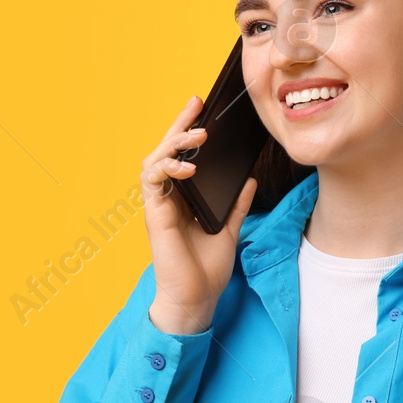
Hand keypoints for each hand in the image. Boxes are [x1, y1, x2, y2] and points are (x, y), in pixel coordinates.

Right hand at [141, 95, 259, 335]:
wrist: (197, 298)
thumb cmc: (207, 269)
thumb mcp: (230, 228)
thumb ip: (238, 204)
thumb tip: (249, 178)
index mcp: (184, 198)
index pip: (182, 156)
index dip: (188, 130)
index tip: (202, 108)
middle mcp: (168, 198)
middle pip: (166, 150)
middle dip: (179, 124)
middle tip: (196, 105)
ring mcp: (159, 205)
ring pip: (155, 159)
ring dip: (174, 143)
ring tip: (199, 136)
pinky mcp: (155, 215)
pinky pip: (153, 181)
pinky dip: (167, 168)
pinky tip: (187, 167)